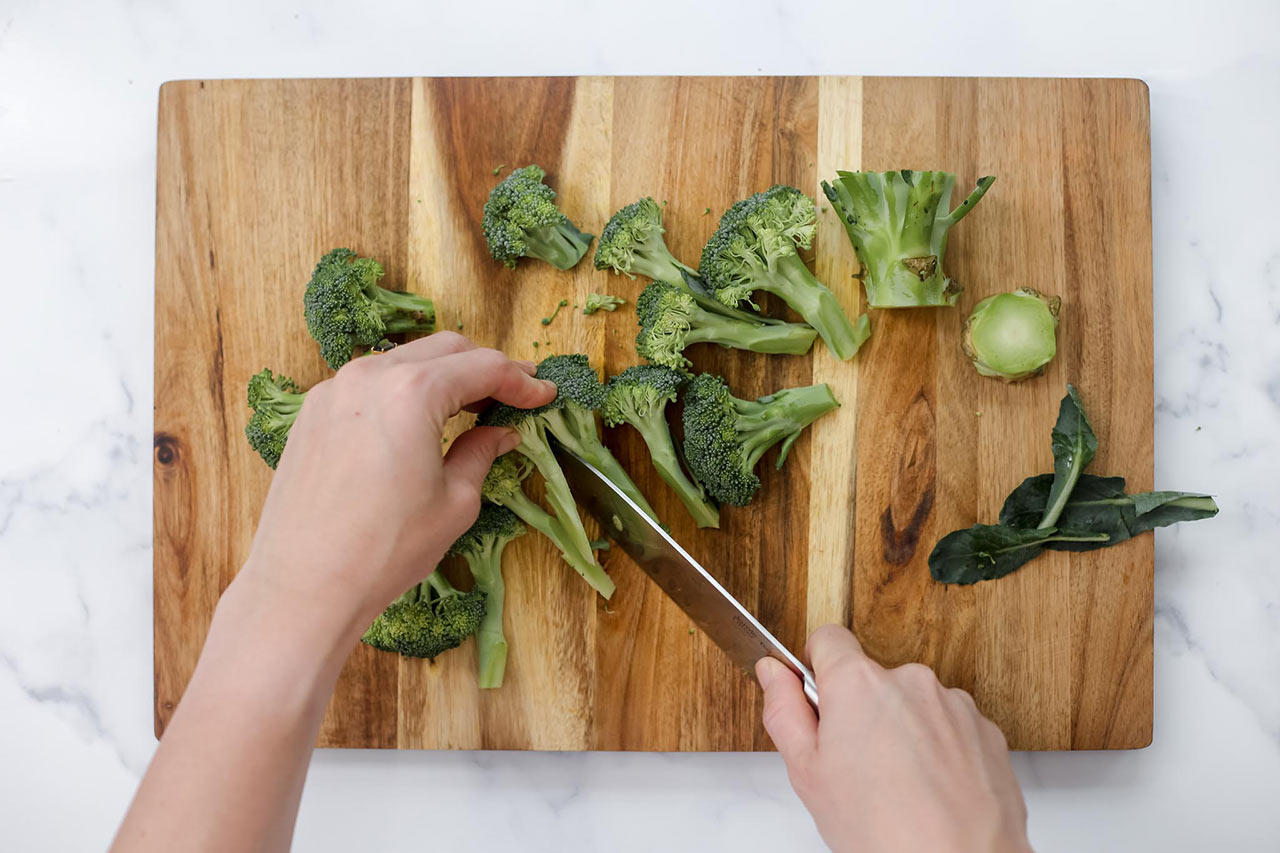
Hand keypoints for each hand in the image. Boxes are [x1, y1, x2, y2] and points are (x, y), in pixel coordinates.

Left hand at [242, 332, 556, 626]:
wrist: (303, 585)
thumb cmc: (385, 550)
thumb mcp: (454, 503)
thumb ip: (481, 453)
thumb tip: (500, 432)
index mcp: (413, 392)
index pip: (483, 367)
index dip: (521, 381)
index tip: (544, 394)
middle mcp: (370, 376)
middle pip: (444, 349)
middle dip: (484, 367)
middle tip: (514, 394)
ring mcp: (334, 390)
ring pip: (404, 360)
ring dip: (442, 375)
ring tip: (469, 407)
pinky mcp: (312, 412)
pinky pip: (370, 384)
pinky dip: (403, 390)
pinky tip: (417, 422)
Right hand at [756, 626, 1030, 852]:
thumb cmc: (884, 832)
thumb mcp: (807, 774)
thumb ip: (784, 710)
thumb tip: (773, 671)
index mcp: (860, 684)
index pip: (828, 638)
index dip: (817, 669)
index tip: (819, 702)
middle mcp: (911, 681)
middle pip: (872, 679)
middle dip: (861, 712)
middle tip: (856, 769)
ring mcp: (954, 705)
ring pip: (912, 705)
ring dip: (903, 732)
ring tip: (899, 789)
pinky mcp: (986, 731)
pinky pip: (949, 728)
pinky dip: (939, 752)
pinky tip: (931, 792)